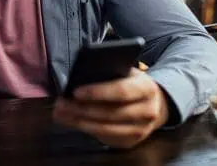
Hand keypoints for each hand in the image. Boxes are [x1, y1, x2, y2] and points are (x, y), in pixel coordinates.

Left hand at [53, 68, 169, 148]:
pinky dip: (86, 130)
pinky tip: (72, 121)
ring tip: (61, 114)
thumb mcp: (127, 73)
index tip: (75, 91)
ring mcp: (141, 130)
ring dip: (79, 122)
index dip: (97, 92)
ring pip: (106, 128)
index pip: (120, 91)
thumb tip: (79, 77)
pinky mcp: (132, 142)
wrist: (155, 104)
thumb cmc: (133, 84)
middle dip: (81, 109)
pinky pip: (105, 137)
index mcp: (146, 88)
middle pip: (110, 113)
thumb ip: (110, 73)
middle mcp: (148, 111)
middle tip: (61, 104)